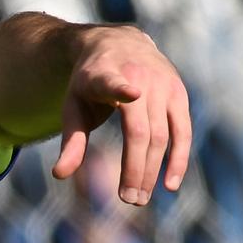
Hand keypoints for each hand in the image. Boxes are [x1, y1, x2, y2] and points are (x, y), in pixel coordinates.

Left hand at [52, 27, 190, 204]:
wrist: (118, 42)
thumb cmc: (90, 81)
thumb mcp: (74, 104)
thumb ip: (71, 140)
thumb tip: (59, 175)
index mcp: (104, 74)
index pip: (113, 82)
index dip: (121, 88)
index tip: (131, 94)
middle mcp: (137, 76)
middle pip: (140, 131)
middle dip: (135, 168)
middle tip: (129, 199)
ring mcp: (161, 84)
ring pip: (162, 135)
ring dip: (153, 170)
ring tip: (140, 197)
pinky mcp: (178, 92)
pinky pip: (182, 131)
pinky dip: (178, 159)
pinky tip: (170, 184)